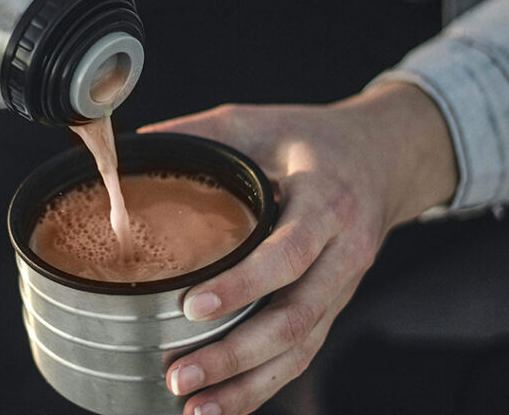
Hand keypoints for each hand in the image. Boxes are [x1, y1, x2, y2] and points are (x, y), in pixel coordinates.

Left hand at [138, 83, 457, 414]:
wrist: (383, 157)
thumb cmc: (313, 139)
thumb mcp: (257, 122)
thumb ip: (197, 135)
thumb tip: (125, 151)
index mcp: (327, 201)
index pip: (289, 253)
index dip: (243, 284)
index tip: (192, 306)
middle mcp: (344, 253)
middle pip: (296, 318)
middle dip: (236, 354)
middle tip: (180, 373)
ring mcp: (342, 287)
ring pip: (301, 348)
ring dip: (248, 384)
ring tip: (195, 405)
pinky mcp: (333, 306)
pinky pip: (303, 354)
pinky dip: (264, 385)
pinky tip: (226, 403)